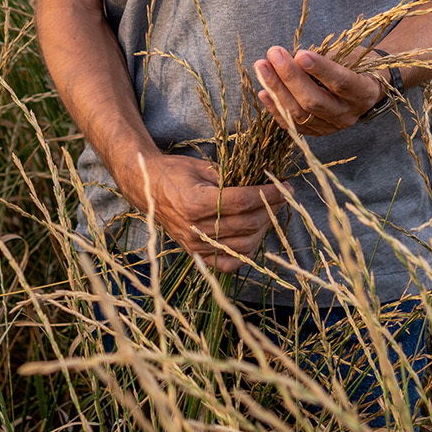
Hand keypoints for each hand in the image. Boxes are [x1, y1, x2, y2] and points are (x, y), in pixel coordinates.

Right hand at [136, 152, 284, 271]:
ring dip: (262, 229)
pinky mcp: (195, 254)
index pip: (242, 201)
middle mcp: (195, 228)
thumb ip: (230, 178)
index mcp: (196, 202)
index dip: (268, 194)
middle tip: (281, 197)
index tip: (285, 187)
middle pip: (246, 224)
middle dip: (270, 210)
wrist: (146, 188)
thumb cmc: (174, 172)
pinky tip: (254, 236)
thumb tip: (262, 182)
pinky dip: (245, 253)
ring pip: (242, 245)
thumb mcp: (202, 167)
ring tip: (269, 213)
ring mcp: (195, 245)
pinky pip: (226, 264)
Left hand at [253, 46, 384, 135]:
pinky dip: (275, 109)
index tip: (300, 54)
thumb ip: (324, 59)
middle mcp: (347, 114)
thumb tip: (293, 58)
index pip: (340, 83)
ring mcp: (331, 127)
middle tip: (273, 54)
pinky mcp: (316, 132)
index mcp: (362, 92)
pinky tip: (263, 92)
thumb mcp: (348, 57)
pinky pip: (292, 125)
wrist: (363, 90)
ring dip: (277, 90)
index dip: (320, 69)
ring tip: (262, 68)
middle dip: (290, 77)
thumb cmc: (354, 66)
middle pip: (315, 101)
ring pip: (300, 114)